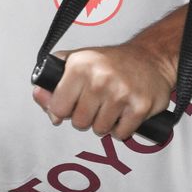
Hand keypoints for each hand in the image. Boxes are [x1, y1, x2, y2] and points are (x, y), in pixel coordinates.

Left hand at [31, 41, 176, 140]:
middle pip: (79, 123)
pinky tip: (125, 112)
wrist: (151, 57)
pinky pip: (121, 134)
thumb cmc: (112, 62)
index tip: (72, 104)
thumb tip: (40, 98)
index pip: (58, 108)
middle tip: (96, 103)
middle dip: (86, 117)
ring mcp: (120, 93)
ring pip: (99, 130)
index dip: (63, 110)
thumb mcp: (78, 61)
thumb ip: (54, 81)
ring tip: (111, 106)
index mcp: (80, 66)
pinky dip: (122, 129)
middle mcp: (99, 79)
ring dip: (105, 124)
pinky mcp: (140, 106)